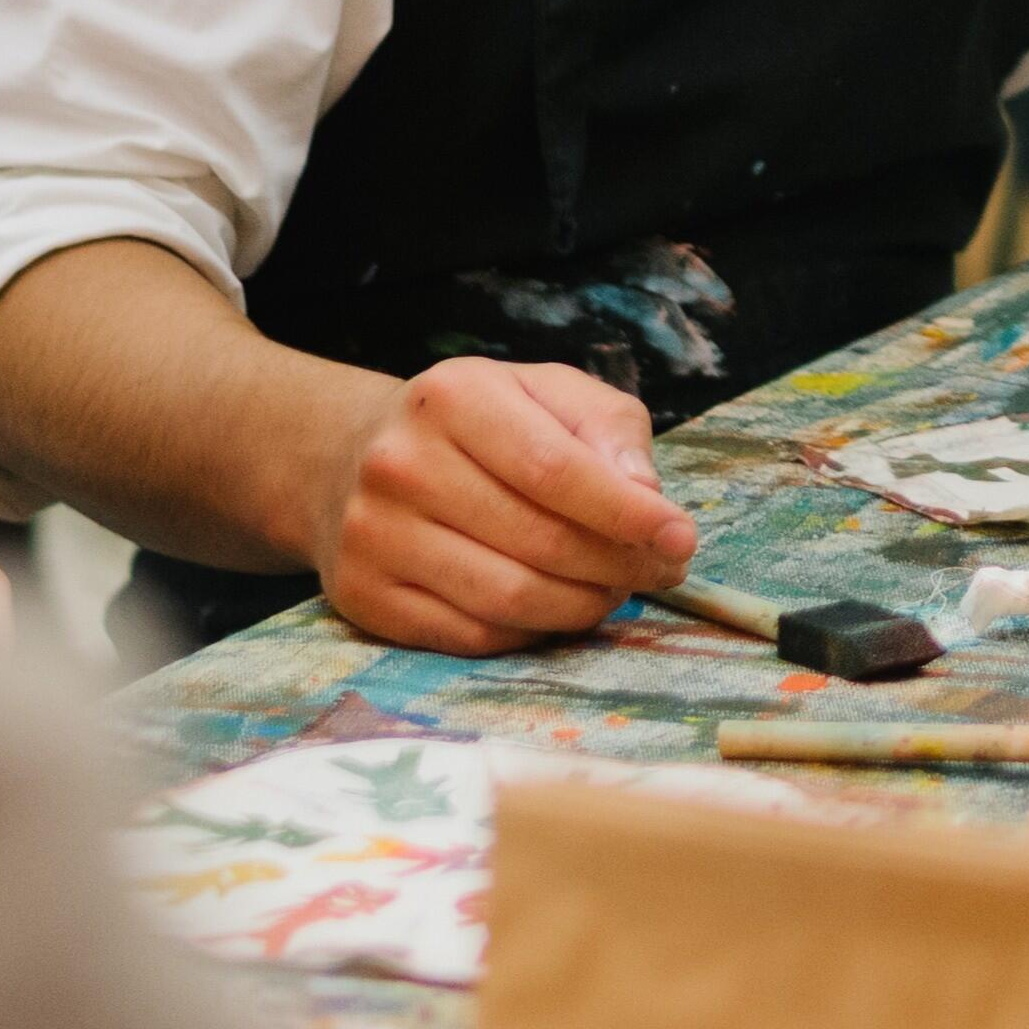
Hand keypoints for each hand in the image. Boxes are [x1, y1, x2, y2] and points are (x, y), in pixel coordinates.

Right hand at [302, 354, 692, 655]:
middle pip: (538, 541)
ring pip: (507, 598)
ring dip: (582, 607)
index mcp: (452, 397)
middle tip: (661, 572)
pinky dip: (531, 632)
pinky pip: (471, 636)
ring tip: (615, 591)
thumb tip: (648, 497)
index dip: (626, 512)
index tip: (681, 538)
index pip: (554, 469)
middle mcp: (401, 465)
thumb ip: (606, 429)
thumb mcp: (543, 392)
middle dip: (618, 565)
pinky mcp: (363, 598)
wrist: (347, 458)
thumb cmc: (475, 423)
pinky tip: (556, 608)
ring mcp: (373, 536)